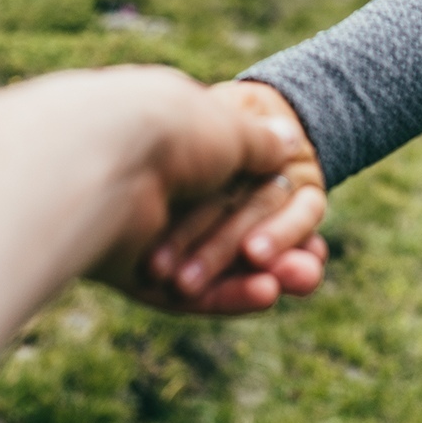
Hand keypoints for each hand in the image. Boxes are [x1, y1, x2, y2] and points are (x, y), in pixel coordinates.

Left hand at [86, 70, 316, 311]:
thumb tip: (289, 140)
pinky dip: (225, 295)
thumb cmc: (175, 130)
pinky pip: (182, 293)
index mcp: (185, 144)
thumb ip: (259, 142)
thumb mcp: (232, 128)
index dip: (280, 211)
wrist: (109, 156)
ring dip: (253, 275)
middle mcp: (163, 186)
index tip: (312, 231)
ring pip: (209, 265)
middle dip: (275, 250)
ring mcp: (144, 230)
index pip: (241, 186)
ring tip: (295, 281)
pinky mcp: (130, 269)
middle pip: (230, 231)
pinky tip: (266, 293)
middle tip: (308, 269)